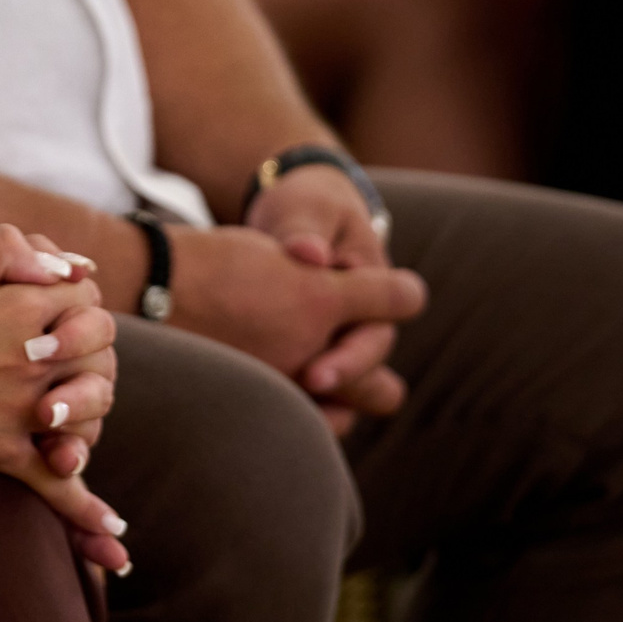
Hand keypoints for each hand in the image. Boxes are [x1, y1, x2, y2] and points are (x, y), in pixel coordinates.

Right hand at [0, 226, 128, 571]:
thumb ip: (8, 246)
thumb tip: (68, 266)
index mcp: (20, 308)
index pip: (86, 297)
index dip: (75, 293)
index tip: (52, 297)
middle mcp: (28, 360)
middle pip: (101, 351)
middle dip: (91, 345)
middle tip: (62, 345)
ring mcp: (16, 410)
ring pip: (91, 412)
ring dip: (93, 403)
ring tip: (72, 396)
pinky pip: (52, 484)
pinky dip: (84, 508)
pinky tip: (114, 529)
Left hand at [244, 167, 404, 433]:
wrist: (295, 211)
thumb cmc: (305, 204)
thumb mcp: (306, 206)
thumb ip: (305, 228)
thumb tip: (310, 254)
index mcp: (375, 289)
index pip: (374, 338)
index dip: (348, 362)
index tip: (312, 375)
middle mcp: (364, 325)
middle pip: (367, 385)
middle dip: (335, 397)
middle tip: (290, 403)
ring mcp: (339, 342)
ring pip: (339, 398)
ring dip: (310, 410)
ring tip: (268, 417)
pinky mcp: (311, 354)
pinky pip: (307, 394)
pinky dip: (286, 402)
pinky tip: (247, 412)